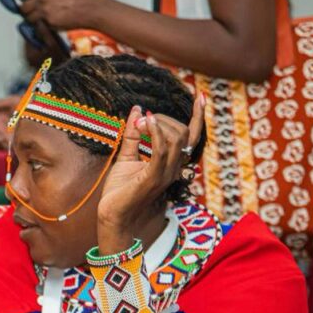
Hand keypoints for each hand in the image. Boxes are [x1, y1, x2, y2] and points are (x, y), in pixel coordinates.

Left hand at [19, 0, 99, 30]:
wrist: (92, 10)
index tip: (36, 0)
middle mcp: (42, 0)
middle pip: (25, 7)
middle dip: (28, 10)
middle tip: (33, 11)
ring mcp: (45, 13)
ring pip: (30, 19)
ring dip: (33, 19)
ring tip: (38, 20)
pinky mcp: (50, 24)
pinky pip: (39, 27)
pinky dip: (40, 27)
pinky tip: (45, 25)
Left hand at [96, 95, 204, 250]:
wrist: (112, 216)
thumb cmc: (120, 191)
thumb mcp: (127, 156)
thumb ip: (133, 134)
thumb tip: (137, 108)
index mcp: (172, 164)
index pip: (192, 137)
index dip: (198, 116)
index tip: (200, 96)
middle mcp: (174, 169)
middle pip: (184, 133)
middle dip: (163, 118)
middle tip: (140, 119)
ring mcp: (166, 174)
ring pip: (177, 138)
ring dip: (158, 123)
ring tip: (141, 121)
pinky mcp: (153, 178)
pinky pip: (162, 150)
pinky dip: (155, 133)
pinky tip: (145, 123)